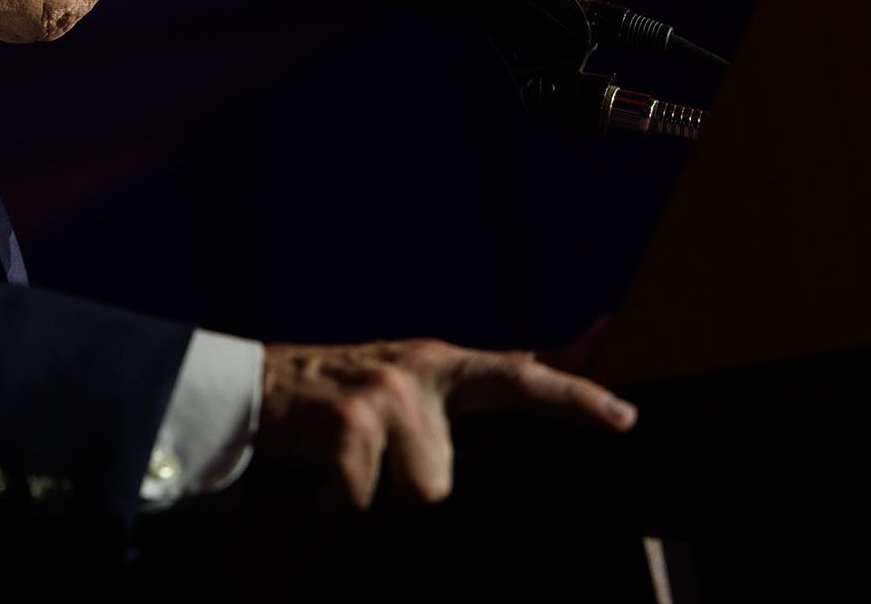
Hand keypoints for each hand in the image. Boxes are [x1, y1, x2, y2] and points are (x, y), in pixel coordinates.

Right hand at [256, 339, 636, 509]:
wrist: (244, 388)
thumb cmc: (322, 399)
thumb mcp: (394, 382)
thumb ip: (454, 398)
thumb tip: (518, 403)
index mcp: (436, 365)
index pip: (518, 377)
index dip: (575, 397)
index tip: (625, 417)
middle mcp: (417, 375)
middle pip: (446, 478)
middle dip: (405, 485)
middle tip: (365, 459)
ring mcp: (385, 397)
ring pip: (414, 493)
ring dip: (371, 496)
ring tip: (337, 464)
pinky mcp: (350, 423)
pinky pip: (362, 500)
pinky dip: (333, 505)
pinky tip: (314, 479)